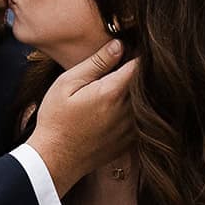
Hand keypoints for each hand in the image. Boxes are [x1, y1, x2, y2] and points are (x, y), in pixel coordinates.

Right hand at [29, 41, 138, 193]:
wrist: (55, 160)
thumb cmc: (56, 120)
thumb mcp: (67, 84)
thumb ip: (96, 63)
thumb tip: (119, 44)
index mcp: (113, 92)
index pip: (140, 63)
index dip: (138, 52)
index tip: (131, 47)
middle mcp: (128, 110)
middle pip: (148, 82)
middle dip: (141, 71)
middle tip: (127, 64)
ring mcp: (132, 128)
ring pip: (149, 102)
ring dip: (141, 91)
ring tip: (121, 86)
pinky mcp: (131, 141)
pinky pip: (144, 120)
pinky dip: (139, 111)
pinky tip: (119, 108)